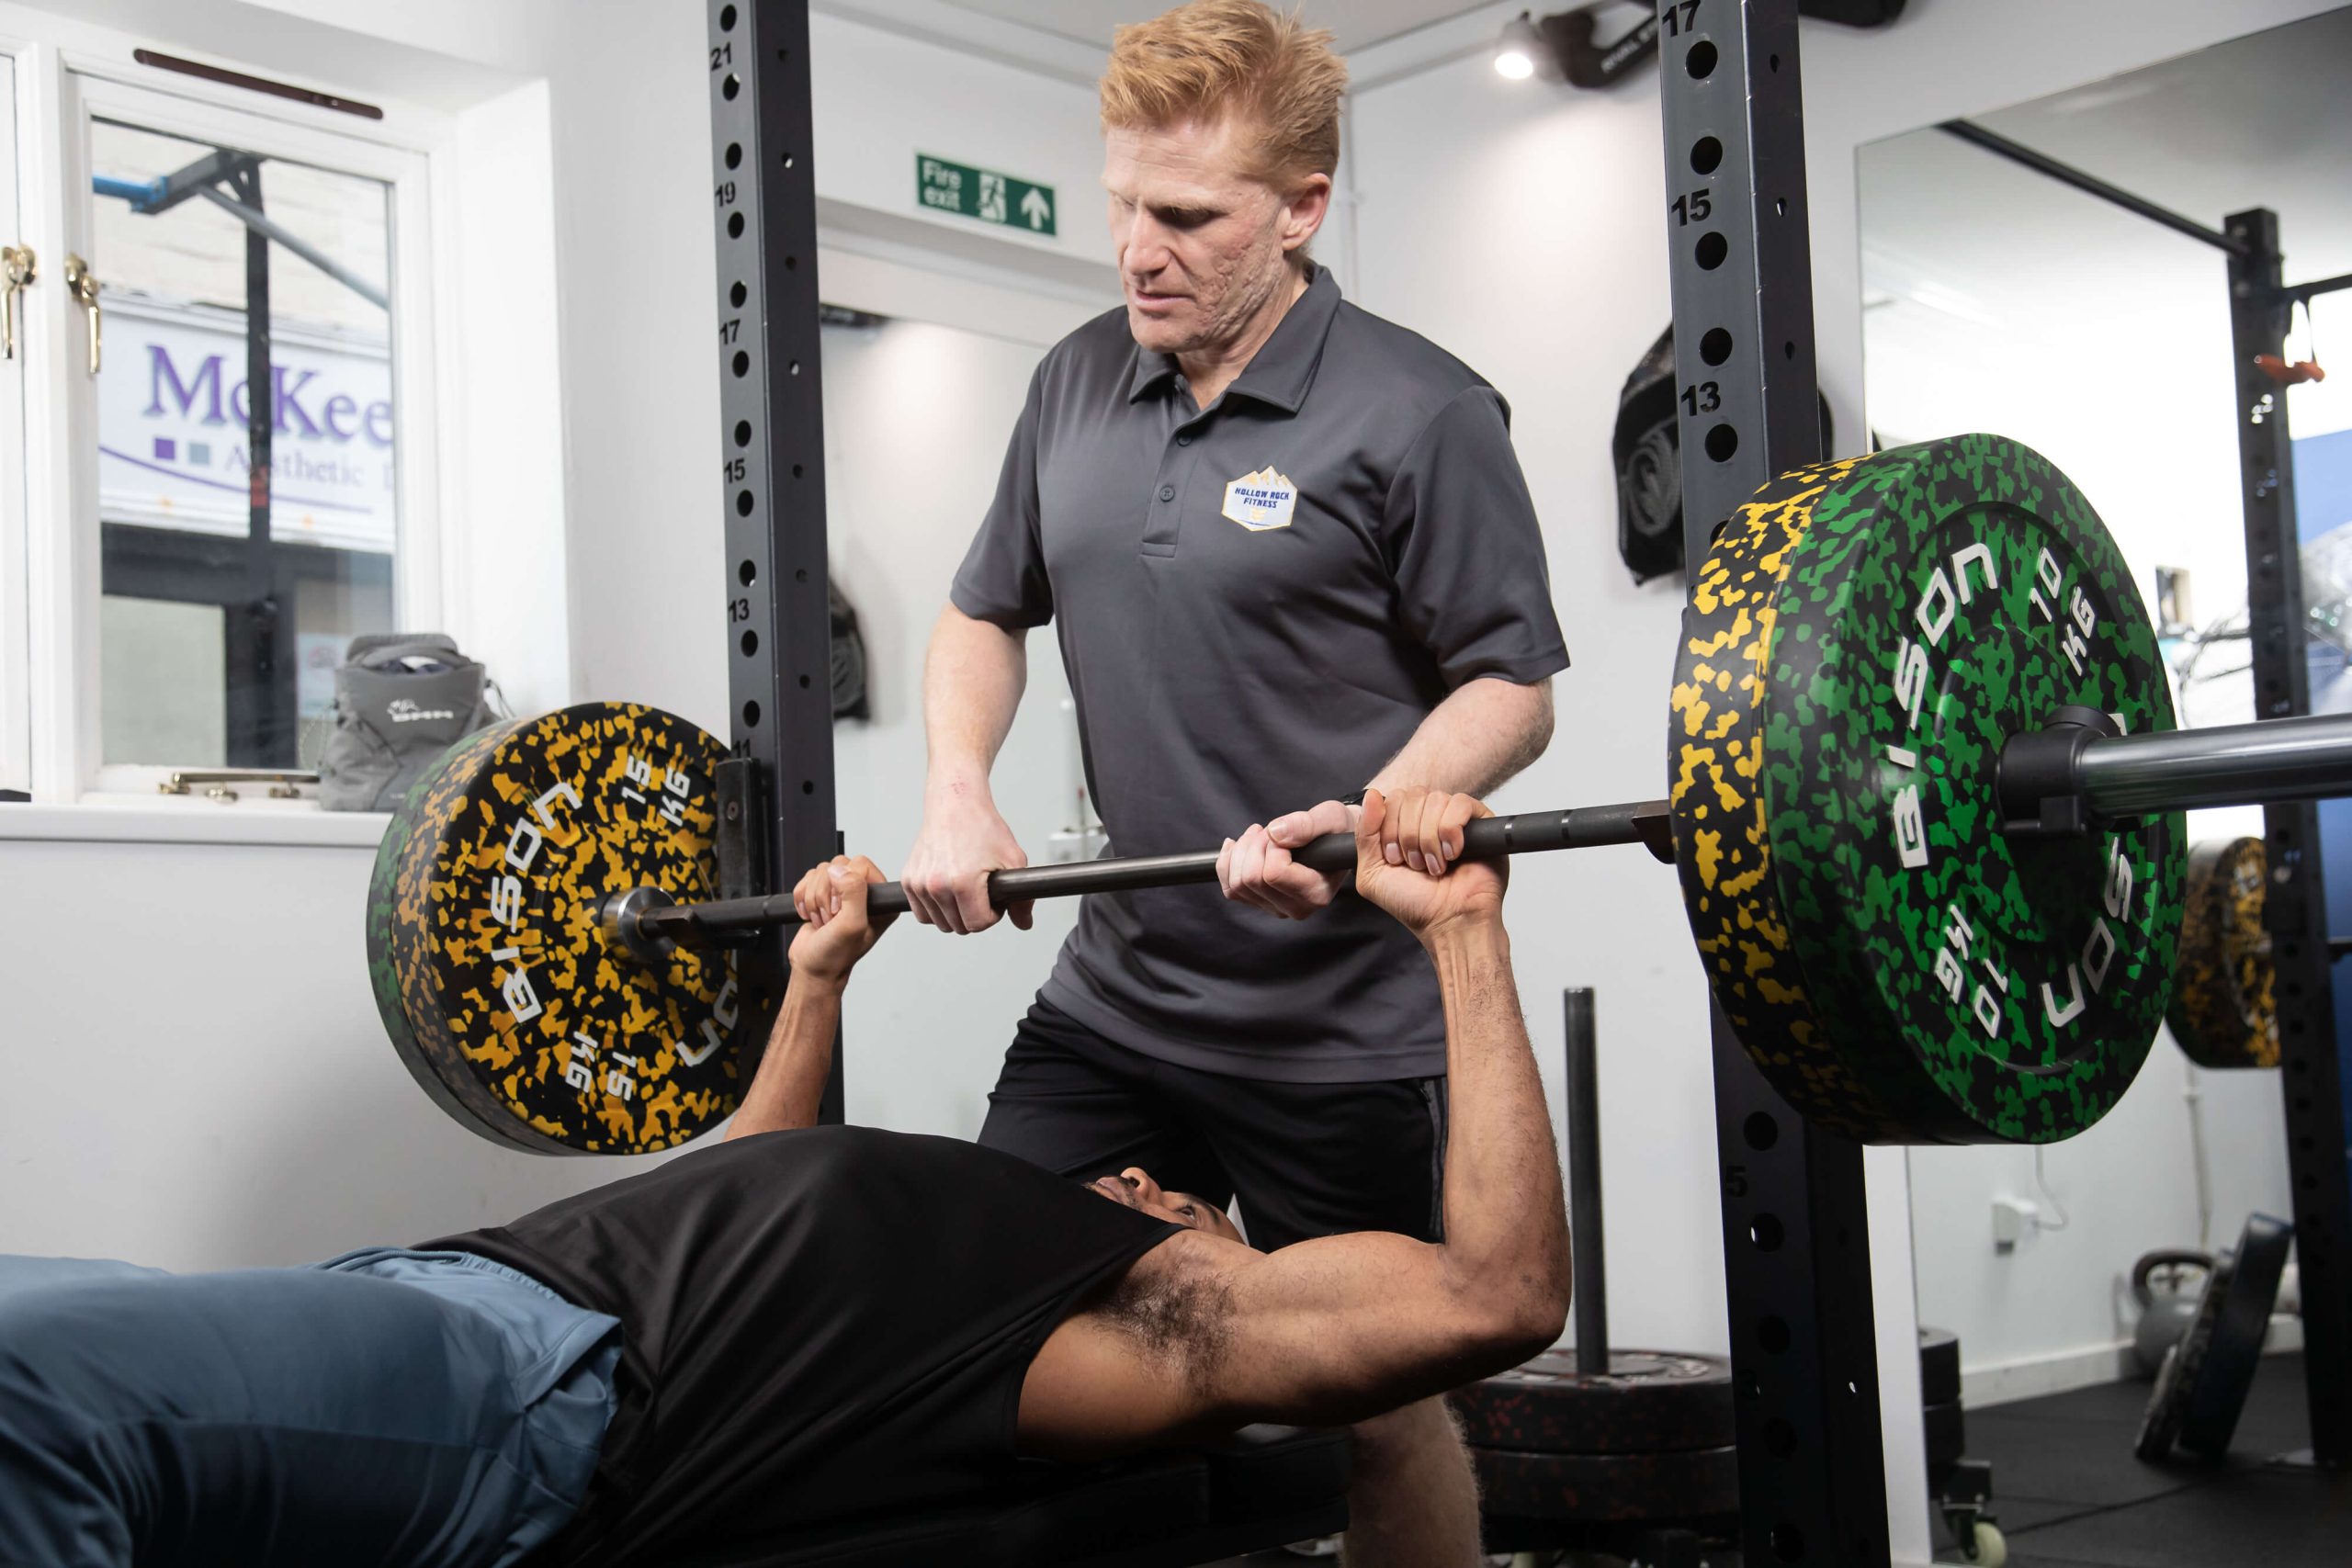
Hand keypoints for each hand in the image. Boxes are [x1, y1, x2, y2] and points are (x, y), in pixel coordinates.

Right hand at [786, 856, 897, 981]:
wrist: (812, 968)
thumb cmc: (834, 955)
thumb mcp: (851, 925)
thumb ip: (854, 893)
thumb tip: (840, 870)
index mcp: (880, 900)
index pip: (861, 865)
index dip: (844, 884)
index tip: (840, 909)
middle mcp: (863, 894)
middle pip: (839, 866)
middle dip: (825, 894)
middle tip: (830, 918)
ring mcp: (842, 893)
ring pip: (821, 871)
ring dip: (814, 899)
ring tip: (822, 920)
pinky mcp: (823, 893)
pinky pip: (808, 878)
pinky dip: (803, 897)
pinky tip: (810, 915)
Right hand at [901, 788, 1031, 933]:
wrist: (955, 804)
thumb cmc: (981, 826)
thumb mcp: (1013, 859)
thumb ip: (1022, 898)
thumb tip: (1024, 923)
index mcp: (962, 883)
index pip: (979, 924)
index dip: (993, 914)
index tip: (994, 899)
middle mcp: (936, 885)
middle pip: (959, 927)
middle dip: (975, 914)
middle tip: (982, 891)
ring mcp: (919, 884)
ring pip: (940, 923)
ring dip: (955, 913)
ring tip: (966, 889)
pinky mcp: (908, 881)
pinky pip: (922, 914)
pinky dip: (936, 909)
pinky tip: (949, 892)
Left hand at [1217, 798, 1356, 919]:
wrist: (1335, 842)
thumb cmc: (1336, 831)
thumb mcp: (1331, 818)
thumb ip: (1307, 825)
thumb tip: (1276, 834)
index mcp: (1317, 893)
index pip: (1274, 873)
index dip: (1272, 845)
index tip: (1285, 833)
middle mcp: (1297, 908)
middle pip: (1250, 879)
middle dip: (1253, 845)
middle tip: (1267, 830)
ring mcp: (1276, 908)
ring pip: (1236, 884)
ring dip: (1241, 851)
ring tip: (1258, 834)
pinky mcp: (1261, 903)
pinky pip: (1229, 889)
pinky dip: (1227, 863)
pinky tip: (1238, 845)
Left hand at [1353, 788, 1504, 942]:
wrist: (1449, 922)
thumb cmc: (1416, 904)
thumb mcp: (1372, 873)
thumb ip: (1365, 833)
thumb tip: (1371, 796)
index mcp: (1404, 826)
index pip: (1392, 799)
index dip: (1389, 827)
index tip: (1395, 859)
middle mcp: (1429, 819)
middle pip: (1412, 796)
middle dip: (1408, 835)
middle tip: (1416, 865)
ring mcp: (1455, 819)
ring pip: (1435, 800)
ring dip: (1429, 838)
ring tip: (1435, 865)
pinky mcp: (1481, 822)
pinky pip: (1460, 804)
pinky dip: (1451, 831)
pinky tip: (1453, 854)